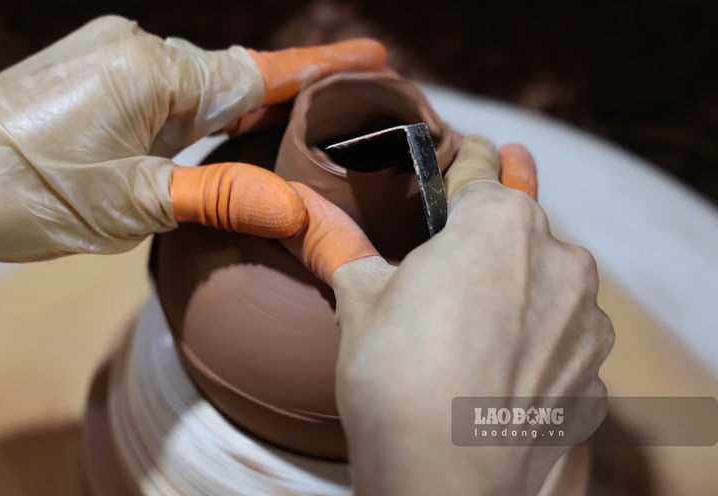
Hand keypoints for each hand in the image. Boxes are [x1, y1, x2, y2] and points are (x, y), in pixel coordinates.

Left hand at [0, 15, 385, 291]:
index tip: (372, 55)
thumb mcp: (132, 204)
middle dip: (281, 97)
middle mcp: (134, 49)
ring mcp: (108, 59)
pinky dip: (193, 117)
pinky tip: (211, 138)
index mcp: (151, 70)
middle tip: (335, 115)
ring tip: (282, 134)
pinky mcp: (90, 78)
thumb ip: (220, 197)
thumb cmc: (24, 193)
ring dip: (234, 112)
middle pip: (230, 76)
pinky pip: (161, 91)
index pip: (257, 72)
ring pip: (195, 87)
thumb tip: (298, 211)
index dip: (319, 68)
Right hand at [285, 137, 612, 494]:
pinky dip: (539, 340)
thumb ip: (338, 239)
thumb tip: (298, 201)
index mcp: (498, 222)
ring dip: (521, 286)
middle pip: (521, 225)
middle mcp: (558, 259)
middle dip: (490, 231)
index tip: (466, 151)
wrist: (443, 478)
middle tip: (460, 247)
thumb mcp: (360, 299)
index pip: (482, 167)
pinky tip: (500, 366)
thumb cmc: (394, 376)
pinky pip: (563, 337)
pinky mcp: (594, 374)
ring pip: (549, 281)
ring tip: (474, 321)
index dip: (467, 158)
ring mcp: (585, 320)